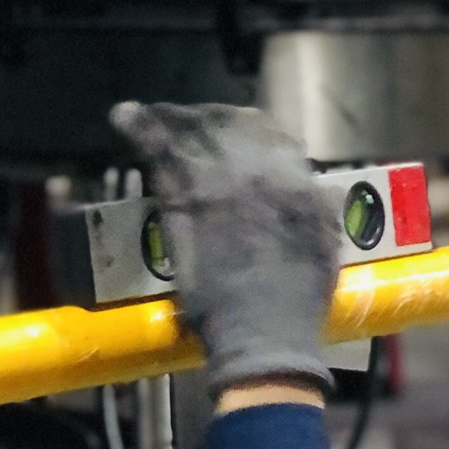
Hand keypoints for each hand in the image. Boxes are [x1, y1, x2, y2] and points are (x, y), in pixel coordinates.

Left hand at [110, 101, 338, 397]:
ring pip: (190, 130)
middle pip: (227, 124)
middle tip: (187, 123)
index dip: (247, 129)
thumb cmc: (298, 305)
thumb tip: (317, 189)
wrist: (266, 332)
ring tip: (151, 116)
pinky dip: (138, 128)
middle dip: (206, 119)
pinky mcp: (183, 195)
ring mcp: (220, 179)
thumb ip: (318, 211)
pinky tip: (124, 118)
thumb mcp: (324, 249)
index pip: (270, 135)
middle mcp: (260, 168)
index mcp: (297, 181)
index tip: (234, 132)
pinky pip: (156, 147)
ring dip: (170, 119)